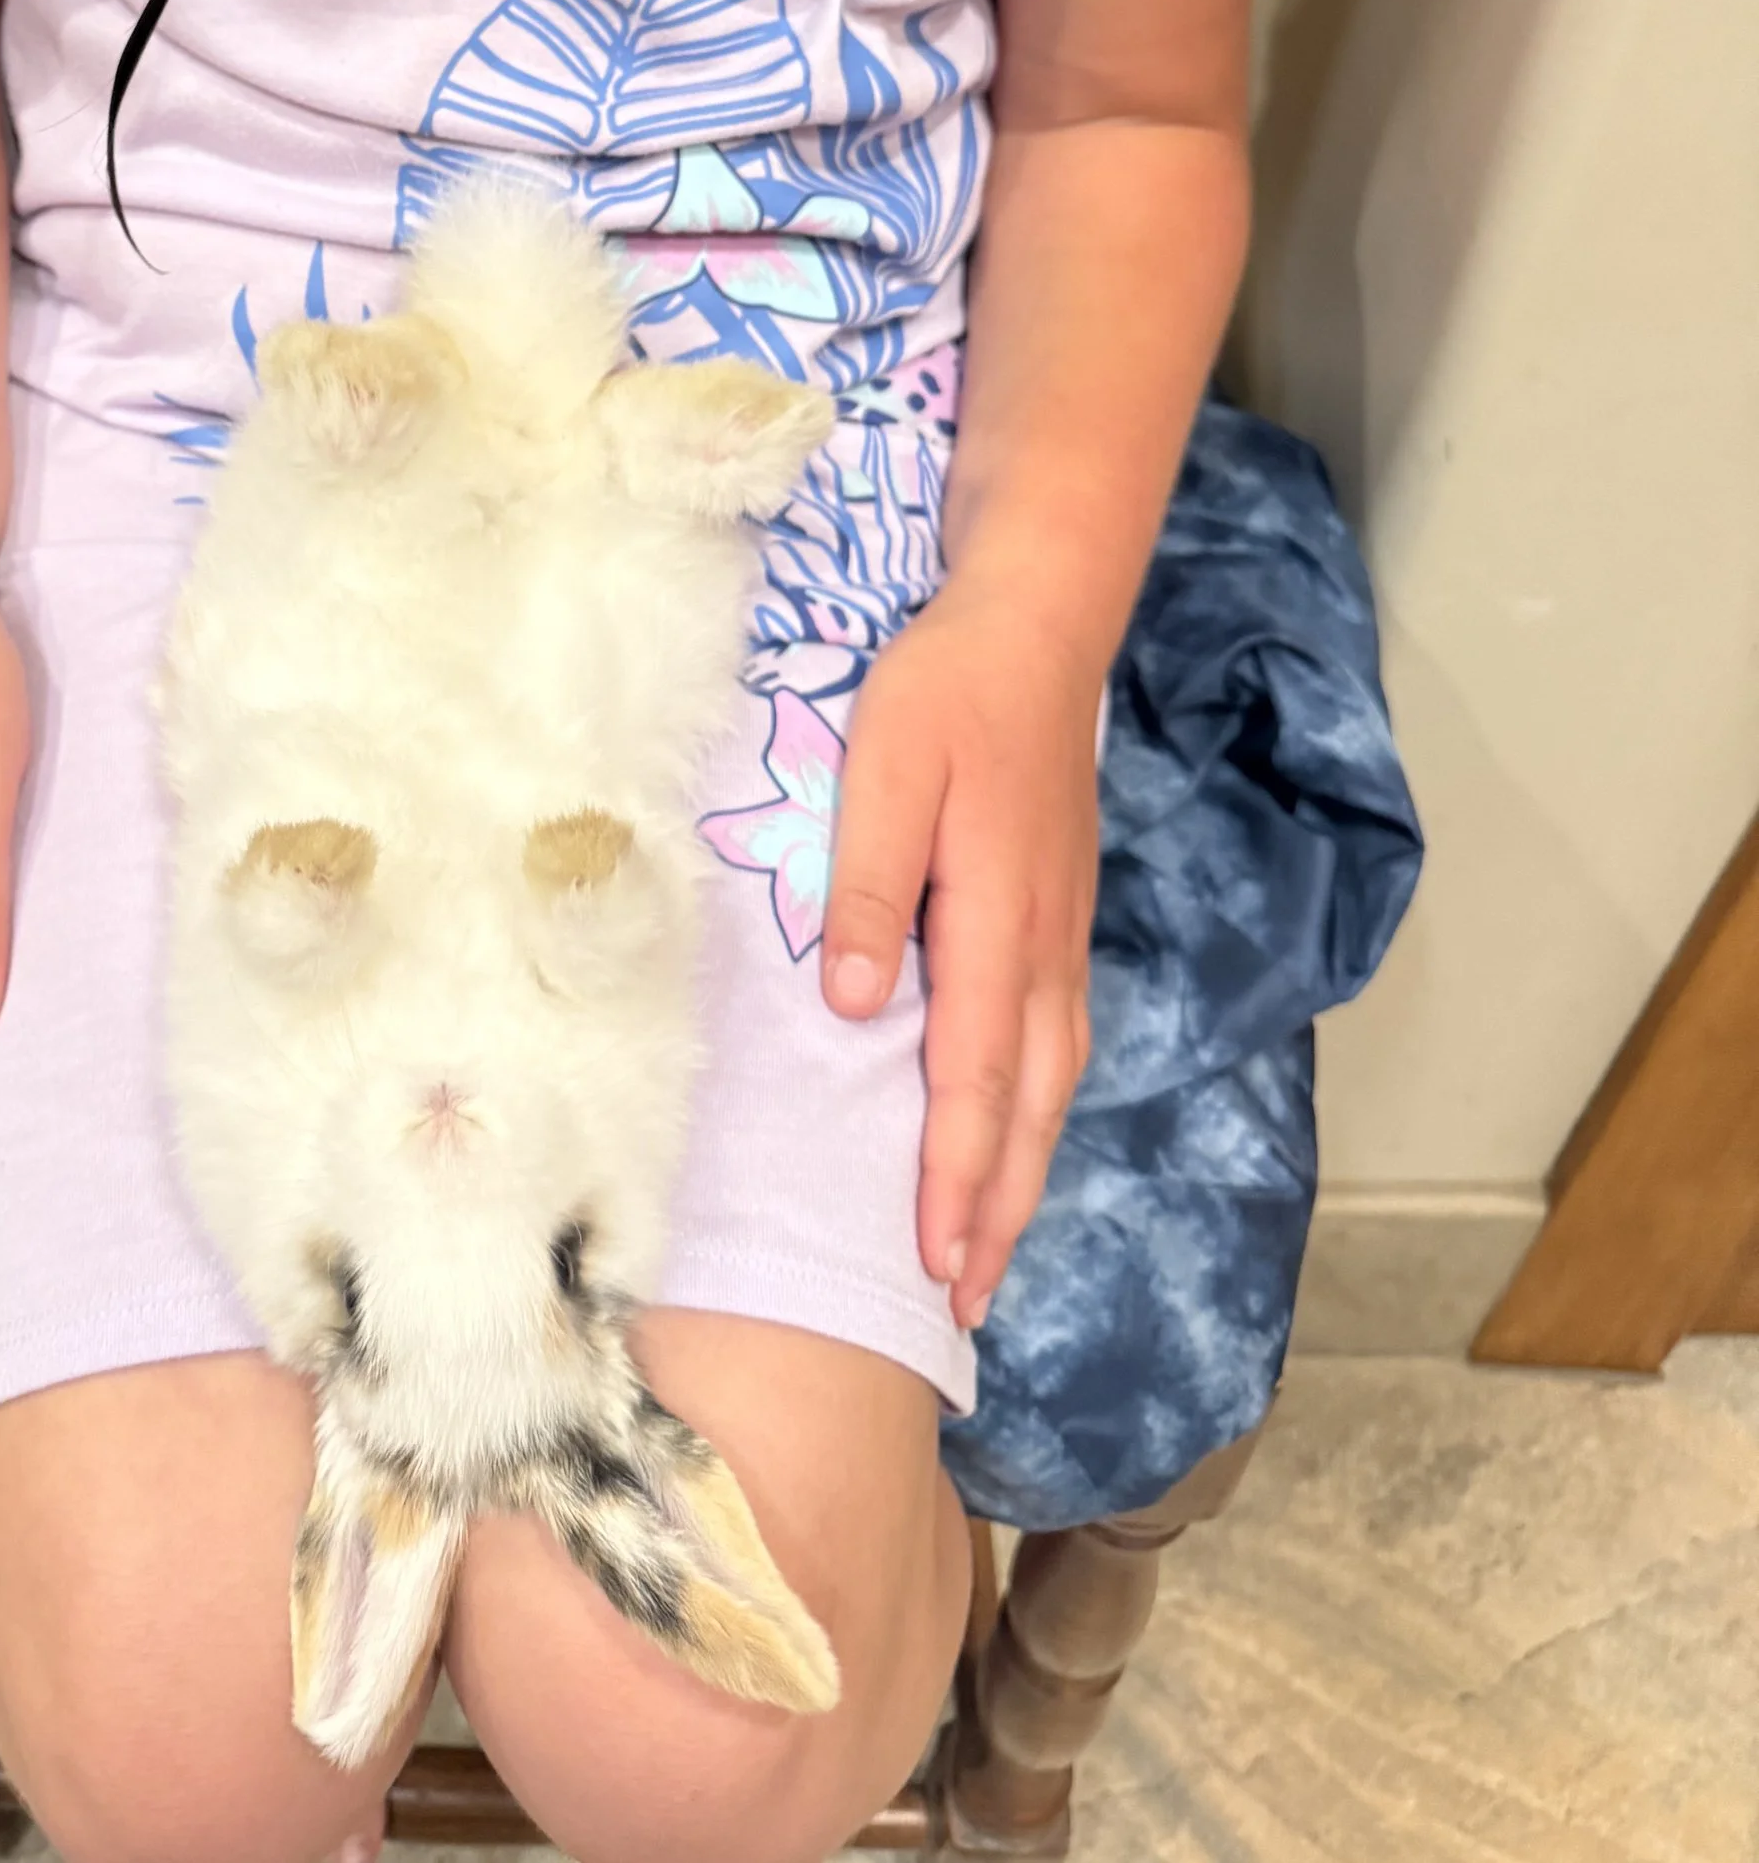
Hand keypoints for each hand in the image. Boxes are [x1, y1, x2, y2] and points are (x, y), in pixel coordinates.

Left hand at [819, 580, 1099, 1331]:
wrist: (1036, 617)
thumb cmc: (948, 685)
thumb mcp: (886, 766)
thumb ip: (869, 884)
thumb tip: (858, 1010)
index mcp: (992, 915)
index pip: (975, 1076)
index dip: (955, 1176)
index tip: (933, 1262)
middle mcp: (1039, 939)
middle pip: (1028, 1102)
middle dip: (997, 1206)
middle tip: (964, 1300)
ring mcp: (1059, 925)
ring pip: (1052, 1075)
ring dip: (1024, 1166)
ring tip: (990, 1242)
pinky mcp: (1057, 905)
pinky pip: (1057, 1034)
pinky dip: (1039, 1103)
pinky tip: (1019, 1124)